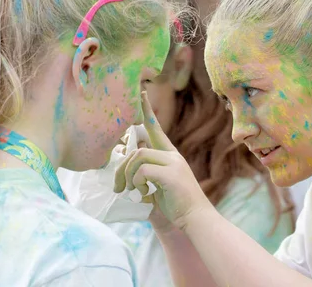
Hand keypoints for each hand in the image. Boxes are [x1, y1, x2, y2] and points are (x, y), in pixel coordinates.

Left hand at [114, 91, 210, 230]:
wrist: (194, 218)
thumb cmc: (175, 204)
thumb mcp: (157, 185)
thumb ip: (144, 172)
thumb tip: (124, 163)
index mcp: (170, 155)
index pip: (156, 127)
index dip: (147, 110)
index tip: (142, 93)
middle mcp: (172, 155)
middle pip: (138, 148)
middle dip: (122, 167)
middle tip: (118, 186)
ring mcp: (173, 163)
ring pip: (138, 157)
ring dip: (128, 176)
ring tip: (131, 191)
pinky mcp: (171, 174)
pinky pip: (143, 170)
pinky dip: (137, 182)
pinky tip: (143, 193)